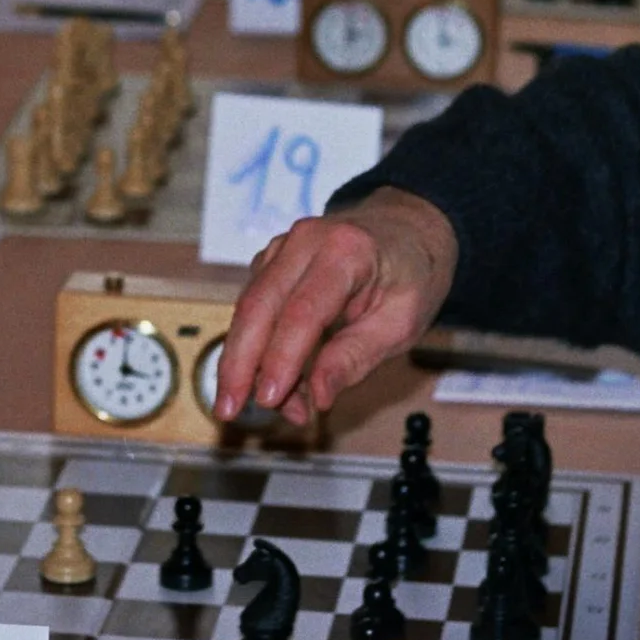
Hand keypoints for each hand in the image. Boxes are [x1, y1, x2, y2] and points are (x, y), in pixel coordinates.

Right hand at [213, 189, 459, 424]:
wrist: (407, 230)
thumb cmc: (410, 274)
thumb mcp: (402, 323)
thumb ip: (356, 357)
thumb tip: (318, 395)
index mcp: (346, 250)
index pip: (302, 311)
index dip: (281, 358)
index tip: (268, 399)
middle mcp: (305, 241)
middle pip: (258, 306)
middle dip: (239, 363)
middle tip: (229, 409)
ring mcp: (283, 248)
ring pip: (249, 309)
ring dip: (249, 362)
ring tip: (275, 406)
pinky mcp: (271, 263)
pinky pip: (255, 307)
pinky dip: (258, 347)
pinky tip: (277, 380)